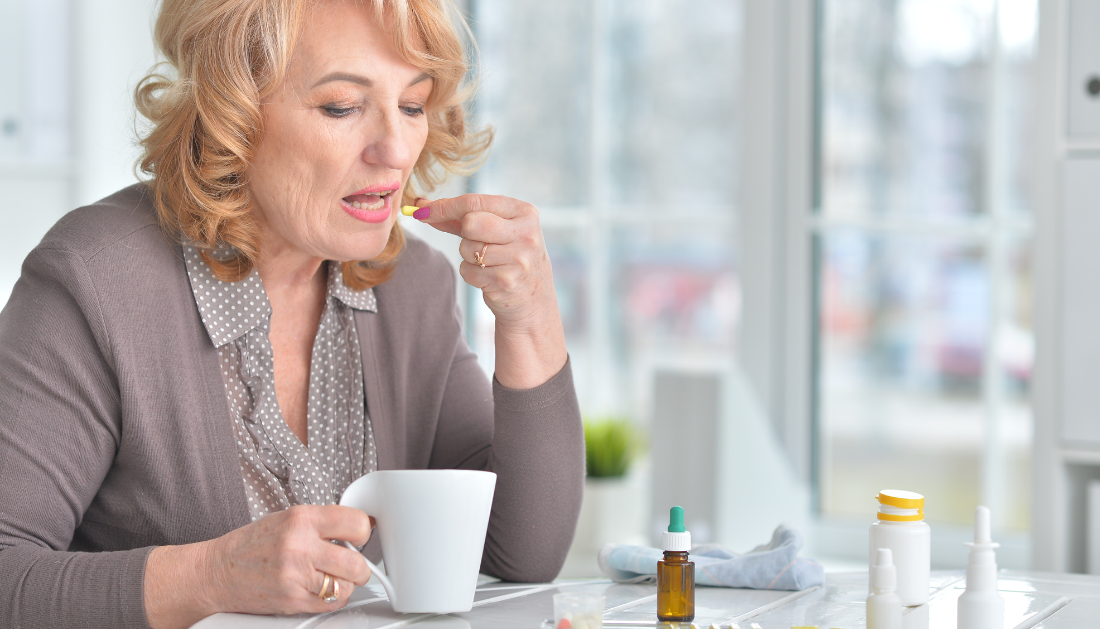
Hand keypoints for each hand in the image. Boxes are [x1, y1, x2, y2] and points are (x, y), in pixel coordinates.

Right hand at [144, 505, 373, 628]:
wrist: (217, 572)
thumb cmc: (251, 545)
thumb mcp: (287, 519)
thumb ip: (321, 523)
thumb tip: (360, 526)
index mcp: (301, 518)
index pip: (356, 522)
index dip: (364, 532)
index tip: (360, 537)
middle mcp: (299, 545)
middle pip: (357, 562)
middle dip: (359, 565)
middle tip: (351, 564)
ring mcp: (296, 575)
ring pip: (348, 585)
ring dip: (346, 584)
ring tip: (331, 577)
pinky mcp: (293, 600)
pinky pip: (332, 603)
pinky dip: (333, 599)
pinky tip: (319, 590)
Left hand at [416, 194, 567, 387]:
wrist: (532, 297)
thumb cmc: (507, 255)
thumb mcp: (495, 230)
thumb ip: (460, 217)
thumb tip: (422, 207)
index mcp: (524, 212)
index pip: (475, 201)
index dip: (444, 206)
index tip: (421, 210)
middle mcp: (526, 234)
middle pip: (471, 222)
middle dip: (464, 232)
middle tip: (473, 239)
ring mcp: (518, 259)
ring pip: (467, 248)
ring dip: (468, 255)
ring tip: (489, 261)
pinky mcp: (506, 281)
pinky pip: (467, 270)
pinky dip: (471, 273)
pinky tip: (489, 276)